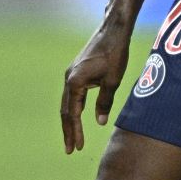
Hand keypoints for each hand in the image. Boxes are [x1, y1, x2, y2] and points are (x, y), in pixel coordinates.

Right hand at [59, 24, 131, 154]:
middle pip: (65, 110)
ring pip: (68, 102)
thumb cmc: (115, 53)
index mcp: (75, 82)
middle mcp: (69, 78)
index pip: (72, 113)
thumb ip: (104, 102)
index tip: (77, 148)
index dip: (75, 132)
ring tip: (74, 138)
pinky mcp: (77, 71)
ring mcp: (71, 74)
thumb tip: (99, 122)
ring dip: (70, 120)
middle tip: (70, 149)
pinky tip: (79, 116)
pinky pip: (73, 94)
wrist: (113, 29)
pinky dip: (75, 107)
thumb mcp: (112, 80)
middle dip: (68, 131)